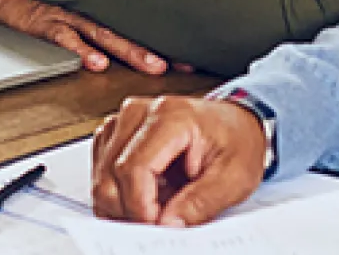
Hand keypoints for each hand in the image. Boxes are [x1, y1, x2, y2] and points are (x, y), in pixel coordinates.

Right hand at [0, 0, 182, 74]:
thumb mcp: (75, 0)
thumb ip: (99, 14)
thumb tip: (128, 29)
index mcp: (100, 7)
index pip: (138, 24)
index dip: (164, 39)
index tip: (191, 54)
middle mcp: (89, 9)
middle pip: (129, 30)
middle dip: (157, 48)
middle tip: (183, 63)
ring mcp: (69, 14)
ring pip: (105, 35)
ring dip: (129, 51)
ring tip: (152, 65)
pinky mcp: (45, 21)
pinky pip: (65, 37)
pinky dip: (80, 50)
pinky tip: (95, 63)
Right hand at [91, 96, 267, 225]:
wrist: (236, 124)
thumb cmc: (237, 142)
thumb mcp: (234, 178)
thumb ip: (200, 203)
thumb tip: (168, 224)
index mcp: (171, 115)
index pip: (133, 168)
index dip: (139, 206)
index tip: (156, 226)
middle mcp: (141, 112)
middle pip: (110, 174)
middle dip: (129, 210)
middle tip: (157, 223)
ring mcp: (125, 120)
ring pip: (101, 177)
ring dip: (123, 203)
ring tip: (158, 205)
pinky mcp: (117, 133)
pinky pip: (102, 172)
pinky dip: (119, 193)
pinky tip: (146, 194)